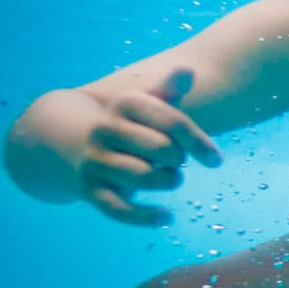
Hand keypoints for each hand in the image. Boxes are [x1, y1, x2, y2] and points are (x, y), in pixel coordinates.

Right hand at [78, 67, 221, 225]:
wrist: (73, 143)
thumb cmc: (130, 124)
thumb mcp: (147, 104)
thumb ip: (169, 90)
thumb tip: (187, 70)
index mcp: (124, 103)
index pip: (174, 122)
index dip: (200, 143)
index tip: (216, 159)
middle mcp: (104, 129)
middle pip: (163, 150)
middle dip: (178, 160)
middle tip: (174, 161)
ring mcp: (94, 160)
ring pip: (144, 177)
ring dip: (168, 182)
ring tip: (170, 178)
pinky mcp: (90, 190)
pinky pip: (119, 209)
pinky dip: (145, 217)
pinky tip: (167, 217)